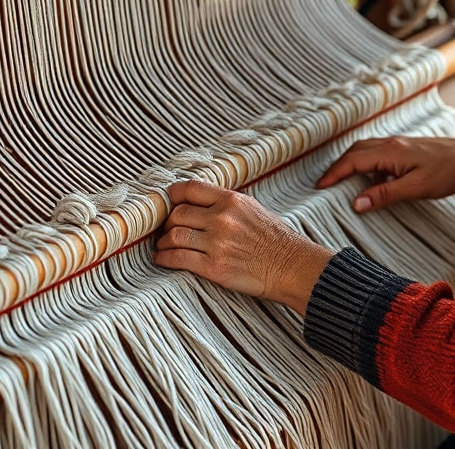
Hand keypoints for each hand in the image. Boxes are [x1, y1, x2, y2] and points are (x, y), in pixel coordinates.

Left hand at [153, 181, 332, 315]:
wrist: (292, 266)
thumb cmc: (276, 240)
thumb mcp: (253, 209)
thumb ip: (226, 204)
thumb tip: (199, 203)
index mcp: (232, 200)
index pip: (189, 188)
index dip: (172, 195)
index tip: (168, 202)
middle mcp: (222, 218)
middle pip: (177, 213)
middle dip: (166, 222)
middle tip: (165, 229)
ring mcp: (217, 243)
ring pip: (173, 236)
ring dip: (162, 242)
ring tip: (162, 246)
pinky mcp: (214, 267)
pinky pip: (177, 258)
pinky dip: (164, 258)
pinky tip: (162, 259)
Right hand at [315, 136, 454, 212]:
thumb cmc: (449, 172)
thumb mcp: (416, 188)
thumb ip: (384, 195)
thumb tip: (356, 203)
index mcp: (390, 151)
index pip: (352, 160)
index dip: (334, 173)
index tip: (319, 187)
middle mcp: (392, 143)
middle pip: (356, 152)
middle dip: (338, 167)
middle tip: (326, 185)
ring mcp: (400, 145)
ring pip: (367, 151)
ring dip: (353, 165)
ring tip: (343, 185)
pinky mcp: (407, 150)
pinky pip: (379, 154)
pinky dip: (369, 166)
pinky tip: (374, 183)